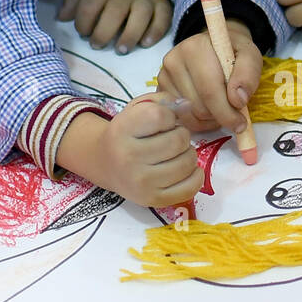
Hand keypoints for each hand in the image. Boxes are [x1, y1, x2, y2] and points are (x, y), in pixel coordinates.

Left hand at [57, 0, 172, 53]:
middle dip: (103, 33)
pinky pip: (163, 17)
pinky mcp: (163, 2)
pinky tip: (145, 43)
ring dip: (130, 35)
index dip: (83, 22)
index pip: (89, 5)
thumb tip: (62, 18)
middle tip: (97, 45)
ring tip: (121, 50)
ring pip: (140, 16)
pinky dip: (156, 31)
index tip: (82, 32)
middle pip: (114, 13)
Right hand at [57, 96, 201, 206]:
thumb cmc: (126, 133)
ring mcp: (141, 182)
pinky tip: (186, 168)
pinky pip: (190, 187)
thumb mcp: (136, 109)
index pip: (160, 116)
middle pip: (178, 140)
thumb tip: (187, 105)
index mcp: (121, 130)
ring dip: (188, 153)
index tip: (163, 121)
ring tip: (176, 152)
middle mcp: (128, 158)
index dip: (169, 115)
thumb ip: (162, 101)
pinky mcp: (154, 200)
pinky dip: (195, 175)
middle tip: (173, 137)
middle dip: (181, 134)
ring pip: (187, 162)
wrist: (106, 164)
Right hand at [158, 18, 261, 134]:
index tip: (241, 123)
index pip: (209, 91)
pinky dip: (198, 122)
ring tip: (220, 108)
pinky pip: (181, 119)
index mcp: (194, 48)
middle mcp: (173, 61)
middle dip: (220, 117)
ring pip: (190, 116)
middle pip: (199, 107)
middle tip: (234, 114)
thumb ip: (248, 73)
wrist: (212, 47)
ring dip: (210, 120)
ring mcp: (163, 77)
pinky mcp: (160, 91)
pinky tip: (207, 110)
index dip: (227, 113)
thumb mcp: (250, 55)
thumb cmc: (231, 52)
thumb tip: (237, 99)